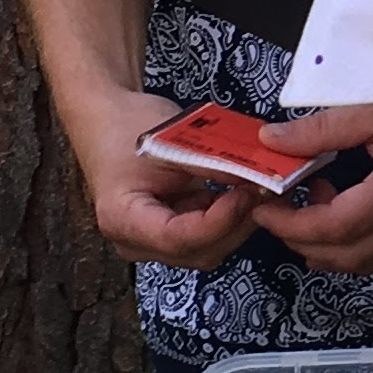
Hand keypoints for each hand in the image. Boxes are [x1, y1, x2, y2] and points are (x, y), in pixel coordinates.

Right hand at [79, 92, 262, 270]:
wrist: (107, 120)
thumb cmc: (128, 126)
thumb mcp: (171, 139)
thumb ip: (211, 164)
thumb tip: (256, 179)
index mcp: (121, 219)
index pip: (177, 238)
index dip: (219, 221)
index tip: (246, 194)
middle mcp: (133, 242)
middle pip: (197, 251)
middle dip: (235, 223)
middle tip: (265, 190)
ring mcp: (150, 244)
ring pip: (206, 250)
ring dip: (236, 223)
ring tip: (257, 190)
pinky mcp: (167, 237)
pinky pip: (205, 239)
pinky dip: (227, 219)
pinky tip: (240, 193)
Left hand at [254, 106, 372, 274]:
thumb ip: (322, 129)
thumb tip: (271, 141)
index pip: (336, 227)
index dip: (294, 224)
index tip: (266, 208)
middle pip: (346, 255)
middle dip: (301, 240)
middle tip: (277, 212)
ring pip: (362, 263)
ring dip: (324, 248)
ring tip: (308, 208)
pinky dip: (348, 246)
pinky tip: (338, 213)